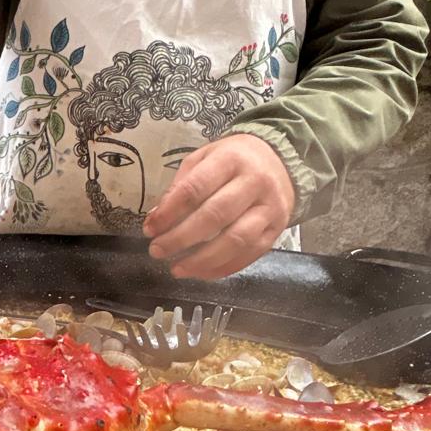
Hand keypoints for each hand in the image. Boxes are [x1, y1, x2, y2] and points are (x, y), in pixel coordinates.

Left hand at [143, 134, 294, 280]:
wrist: (281, 162)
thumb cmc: (234, 160)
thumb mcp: (205, 158)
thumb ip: (181, 185)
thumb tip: (157, 218)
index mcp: (231, 159)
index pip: (195, 189)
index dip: (169, 212)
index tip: (149, 229)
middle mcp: (255, 182)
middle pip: (215, 216)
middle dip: (181, 238)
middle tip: (157, 251)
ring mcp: (270, 208)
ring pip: (235, 240)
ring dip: (202, 260)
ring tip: (177, 268)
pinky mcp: (277, 230)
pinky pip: (249, 255)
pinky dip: (223, 268)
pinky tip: (201, 272)